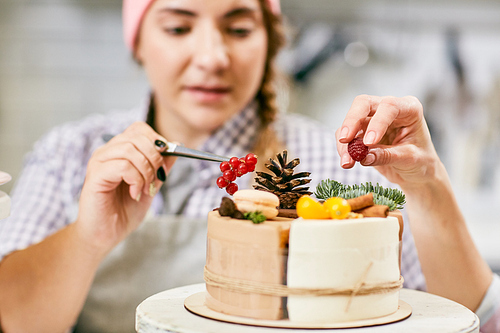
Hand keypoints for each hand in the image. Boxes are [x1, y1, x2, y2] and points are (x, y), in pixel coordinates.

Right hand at [75, 122, 175, 252]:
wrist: (105, 235)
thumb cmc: (124, 211)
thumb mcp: (151, 185)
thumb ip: (161, 166)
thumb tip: (177, 145)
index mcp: (119, 150)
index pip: (139, 129)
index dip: (157, 142)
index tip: (163, 164)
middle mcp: (107, 152)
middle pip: (137, 136)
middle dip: (155, 158)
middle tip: (156, 179)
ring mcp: (99, 162)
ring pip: (130, 149)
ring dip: (146, 171)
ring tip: (145, 189)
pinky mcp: (95, 176)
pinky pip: (122, 166)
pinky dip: (136, 180)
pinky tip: (134, 193)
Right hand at [336, 95, 440, 187]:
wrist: (417, 172)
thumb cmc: (422, 161)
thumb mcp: (410, 159)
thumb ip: (388, 156)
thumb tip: (364, 157)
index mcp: (409, 109)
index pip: (389, 106)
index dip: (377, 122)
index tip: (369, 142)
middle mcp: (389, 109)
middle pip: (363, 104)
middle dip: (351, 121)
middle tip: (344, 139)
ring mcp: (373, 119)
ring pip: (351, 122)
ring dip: (345, 142)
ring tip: (347, 162)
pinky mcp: (362, 132)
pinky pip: (347, 136)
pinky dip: (343, 149)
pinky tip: (347, 162)